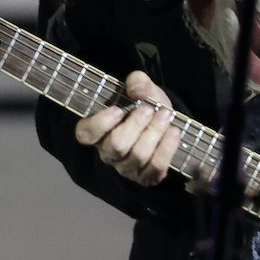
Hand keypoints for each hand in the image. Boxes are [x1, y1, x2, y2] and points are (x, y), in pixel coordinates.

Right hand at [76, 71, 180, 185]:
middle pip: (117, 145)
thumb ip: (138, 82)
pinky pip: (155, 167)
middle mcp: (109, 153)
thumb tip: (137, 90)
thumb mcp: (143, 88)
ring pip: (138, 156)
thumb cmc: (146, 106)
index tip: (117, 110)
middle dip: (136, 125)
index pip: (86, 134)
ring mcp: (127, 168)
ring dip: (154, 133)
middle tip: (149, 109)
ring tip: (165, 115)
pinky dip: (167, 148)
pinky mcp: (146, 177)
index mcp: (98, 131)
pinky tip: (173, 132)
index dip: (100, 124)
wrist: (165, 123)